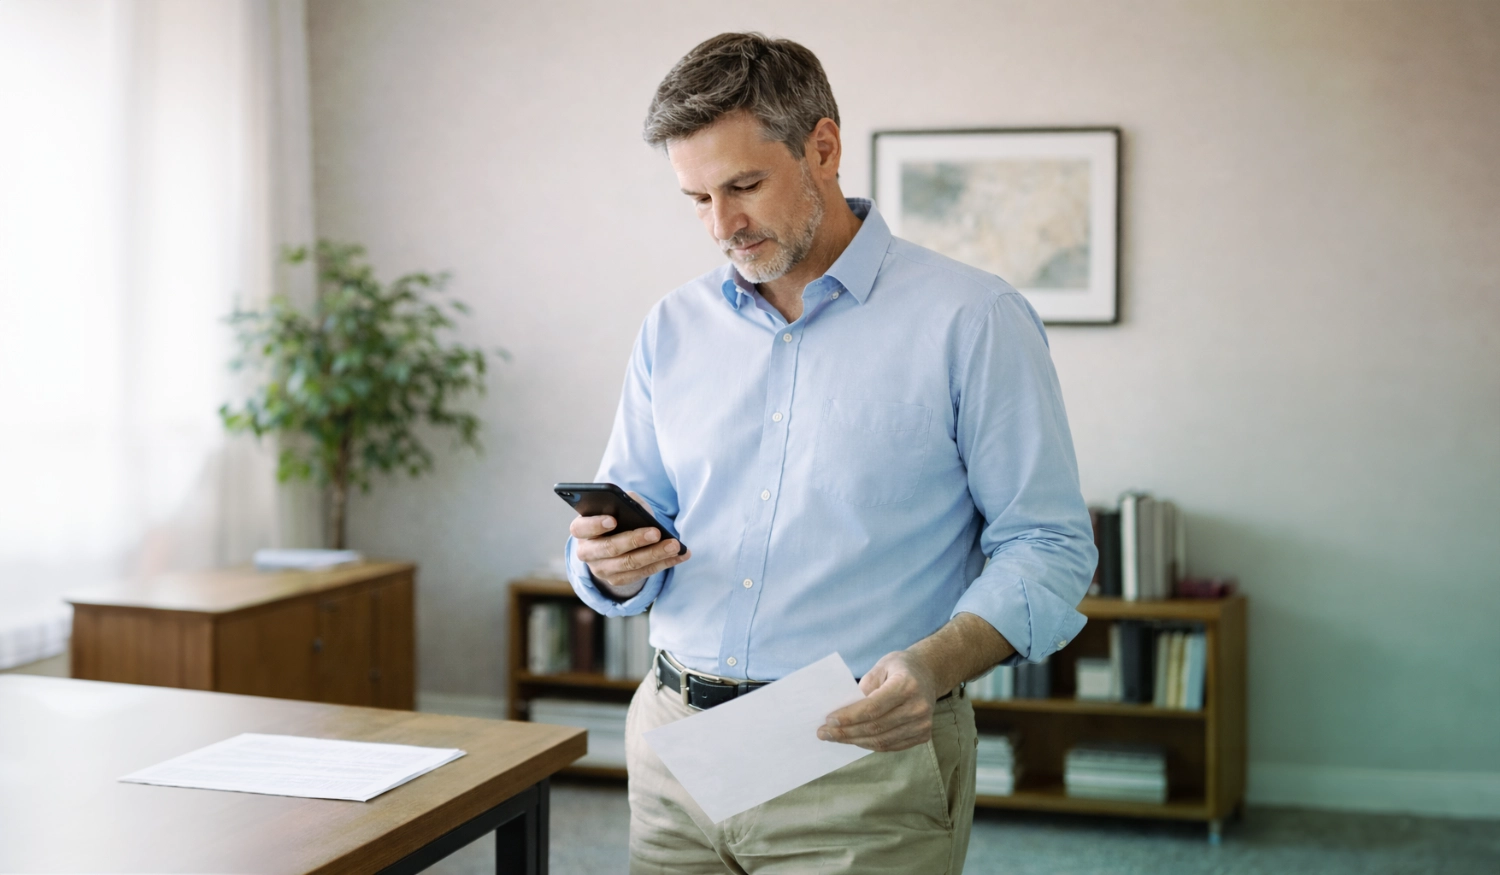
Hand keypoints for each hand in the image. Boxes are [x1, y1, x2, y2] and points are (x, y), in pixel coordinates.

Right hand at [569, 493, 689, 592]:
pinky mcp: (617, 580)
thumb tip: (638, 508)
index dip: (595, 524)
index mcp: (581, 530)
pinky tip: (679, 555)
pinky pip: (641, 574)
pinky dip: (663, 564)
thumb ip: (625, 501)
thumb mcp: (617, 505)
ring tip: (675, 545)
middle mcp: (587, 552)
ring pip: (629, 564)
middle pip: (610, 549)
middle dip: (634, 540)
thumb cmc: (616, 516)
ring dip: (655, 554)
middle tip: (656, 532)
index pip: (581, 528)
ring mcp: (601, 569)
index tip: (613, 520)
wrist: (614, 539)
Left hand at [818, 650, 940, 751]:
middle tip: (824, 733)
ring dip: (855, 741)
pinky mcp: (923, 735)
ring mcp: (923, 724)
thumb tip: (841, 713)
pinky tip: (854, 739)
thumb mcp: (879, 667)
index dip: (849, 717)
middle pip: (875, 727)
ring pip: (882, 741)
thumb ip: (863, 689)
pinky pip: (891, 746)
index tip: (828, 720)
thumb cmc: (899, 668)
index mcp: (907, 685)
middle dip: (846, 732)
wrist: (928, 673)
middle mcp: (918, 707)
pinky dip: (869, 744)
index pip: (873, 708)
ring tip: (835, 738)